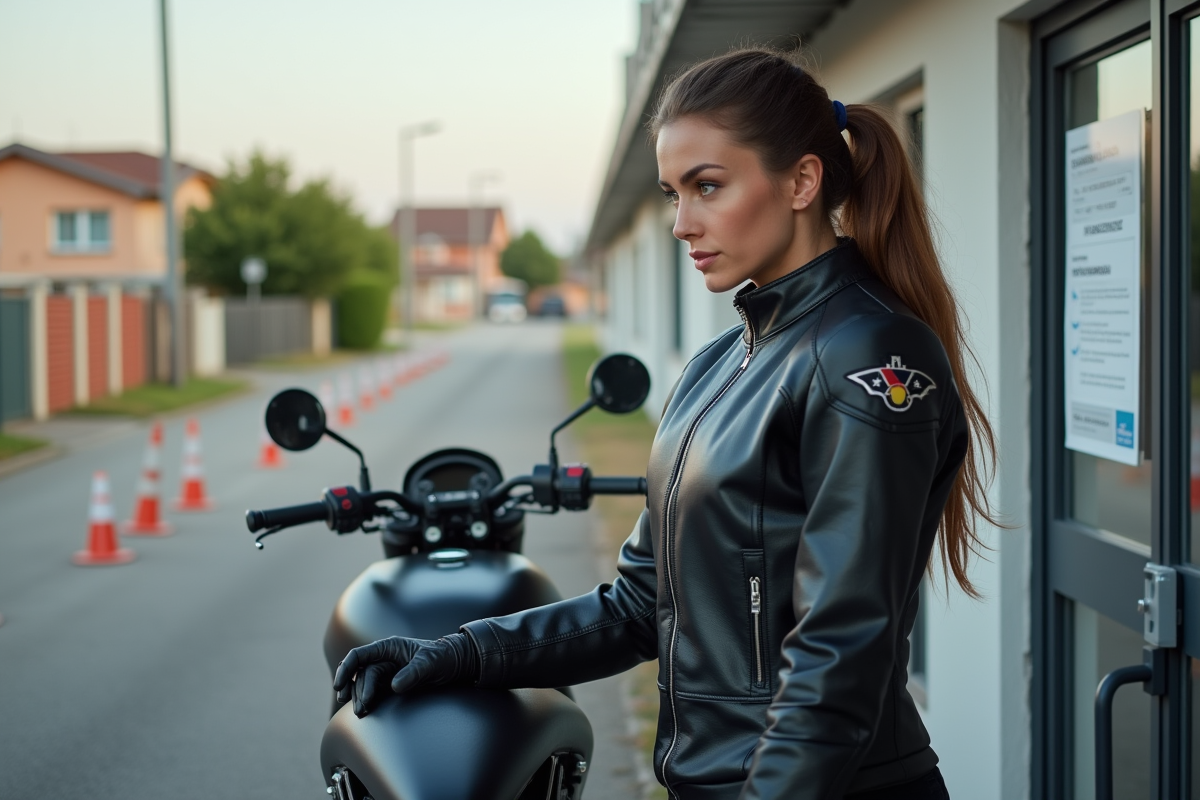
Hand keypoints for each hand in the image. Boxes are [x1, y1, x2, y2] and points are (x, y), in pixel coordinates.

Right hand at [332, 633, 478, 716]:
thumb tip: (394, 686)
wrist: (455, 665)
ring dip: (360, 697)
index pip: (359, 656)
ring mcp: (386, 671)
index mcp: (388, 647)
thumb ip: (413, 672)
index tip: (339, 685)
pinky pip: (373, 692)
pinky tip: (364, 710)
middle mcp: (384, 658)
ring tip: (362, 712)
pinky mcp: (390, 684)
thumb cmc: (443, 657)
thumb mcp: (430, 663)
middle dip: (357, 691)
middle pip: (360, 674)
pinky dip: (367, 700)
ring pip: (364, 684)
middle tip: (361, 709)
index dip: (346, 669)